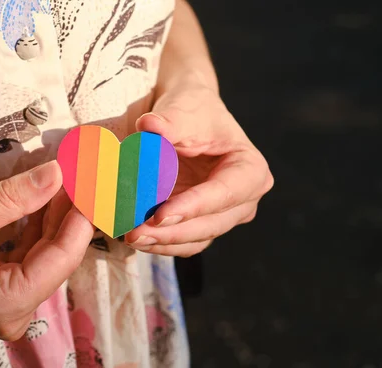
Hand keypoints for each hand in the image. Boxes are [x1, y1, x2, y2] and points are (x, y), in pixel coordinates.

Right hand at [0, 161, 93, 339]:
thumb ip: (12, 199)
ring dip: (51, 218)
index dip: (79, 217)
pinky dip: (31, 229)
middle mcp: (14, 312)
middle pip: (55, 257)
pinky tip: (41, 201)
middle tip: (82, 175)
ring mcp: (5, 305)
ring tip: (66, 181)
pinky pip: (24, 259)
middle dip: (67, 214)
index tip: (93, 182)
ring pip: (42, 256)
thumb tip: (55, 173)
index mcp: (8, 305)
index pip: (62, 258)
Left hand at [125, 80, 272, 256]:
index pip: (224, 193)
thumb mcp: (183, 110)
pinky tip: (135, 238)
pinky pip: (184, 242)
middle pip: (211, 224)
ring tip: (131, 238)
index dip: (192, 207)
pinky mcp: (203, 223)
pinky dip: (161, 243)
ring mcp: (224, 214)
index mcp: (250, 170)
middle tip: (136, 233)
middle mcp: (244, 199)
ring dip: (164, 243)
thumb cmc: (192, 110)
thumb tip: (148, 126)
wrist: (187, 117)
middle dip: (173, 232)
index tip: (159, 215)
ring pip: (197, 239)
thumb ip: (169, 122)